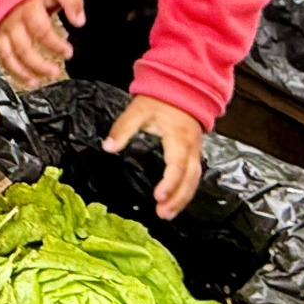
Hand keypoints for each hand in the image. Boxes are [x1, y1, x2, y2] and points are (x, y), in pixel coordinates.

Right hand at [0, 0, 85, 89]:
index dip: (55, 44)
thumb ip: (71, 1)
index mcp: (28, 6)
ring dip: (24, 72)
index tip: (68, 52)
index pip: (41, 30)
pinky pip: (2, 56)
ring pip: (10, 55)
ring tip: (39, 81)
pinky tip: (26, 79)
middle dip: (40, 64)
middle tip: (56, 72)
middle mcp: (13, 20)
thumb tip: (79, 21)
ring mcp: (3, 28)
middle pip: (23, 48)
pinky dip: (12, 70)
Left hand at [102, 95, 203, 219]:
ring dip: (182, 199)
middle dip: (178, 198)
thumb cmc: (160, 100)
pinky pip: (194, 176)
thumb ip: (123, 128)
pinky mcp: (194, 154)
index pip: (177, 164)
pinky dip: (186, 191)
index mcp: (179, 137)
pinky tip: (175, 202)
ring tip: (167, 214)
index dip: (170, 183)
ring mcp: (195, 151)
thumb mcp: (138, 110)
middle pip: (190, 179)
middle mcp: (191, 147)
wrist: (181, 88)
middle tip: (163, 214)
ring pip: (194, 180)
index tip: (158, 196)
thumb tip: (108, 147)